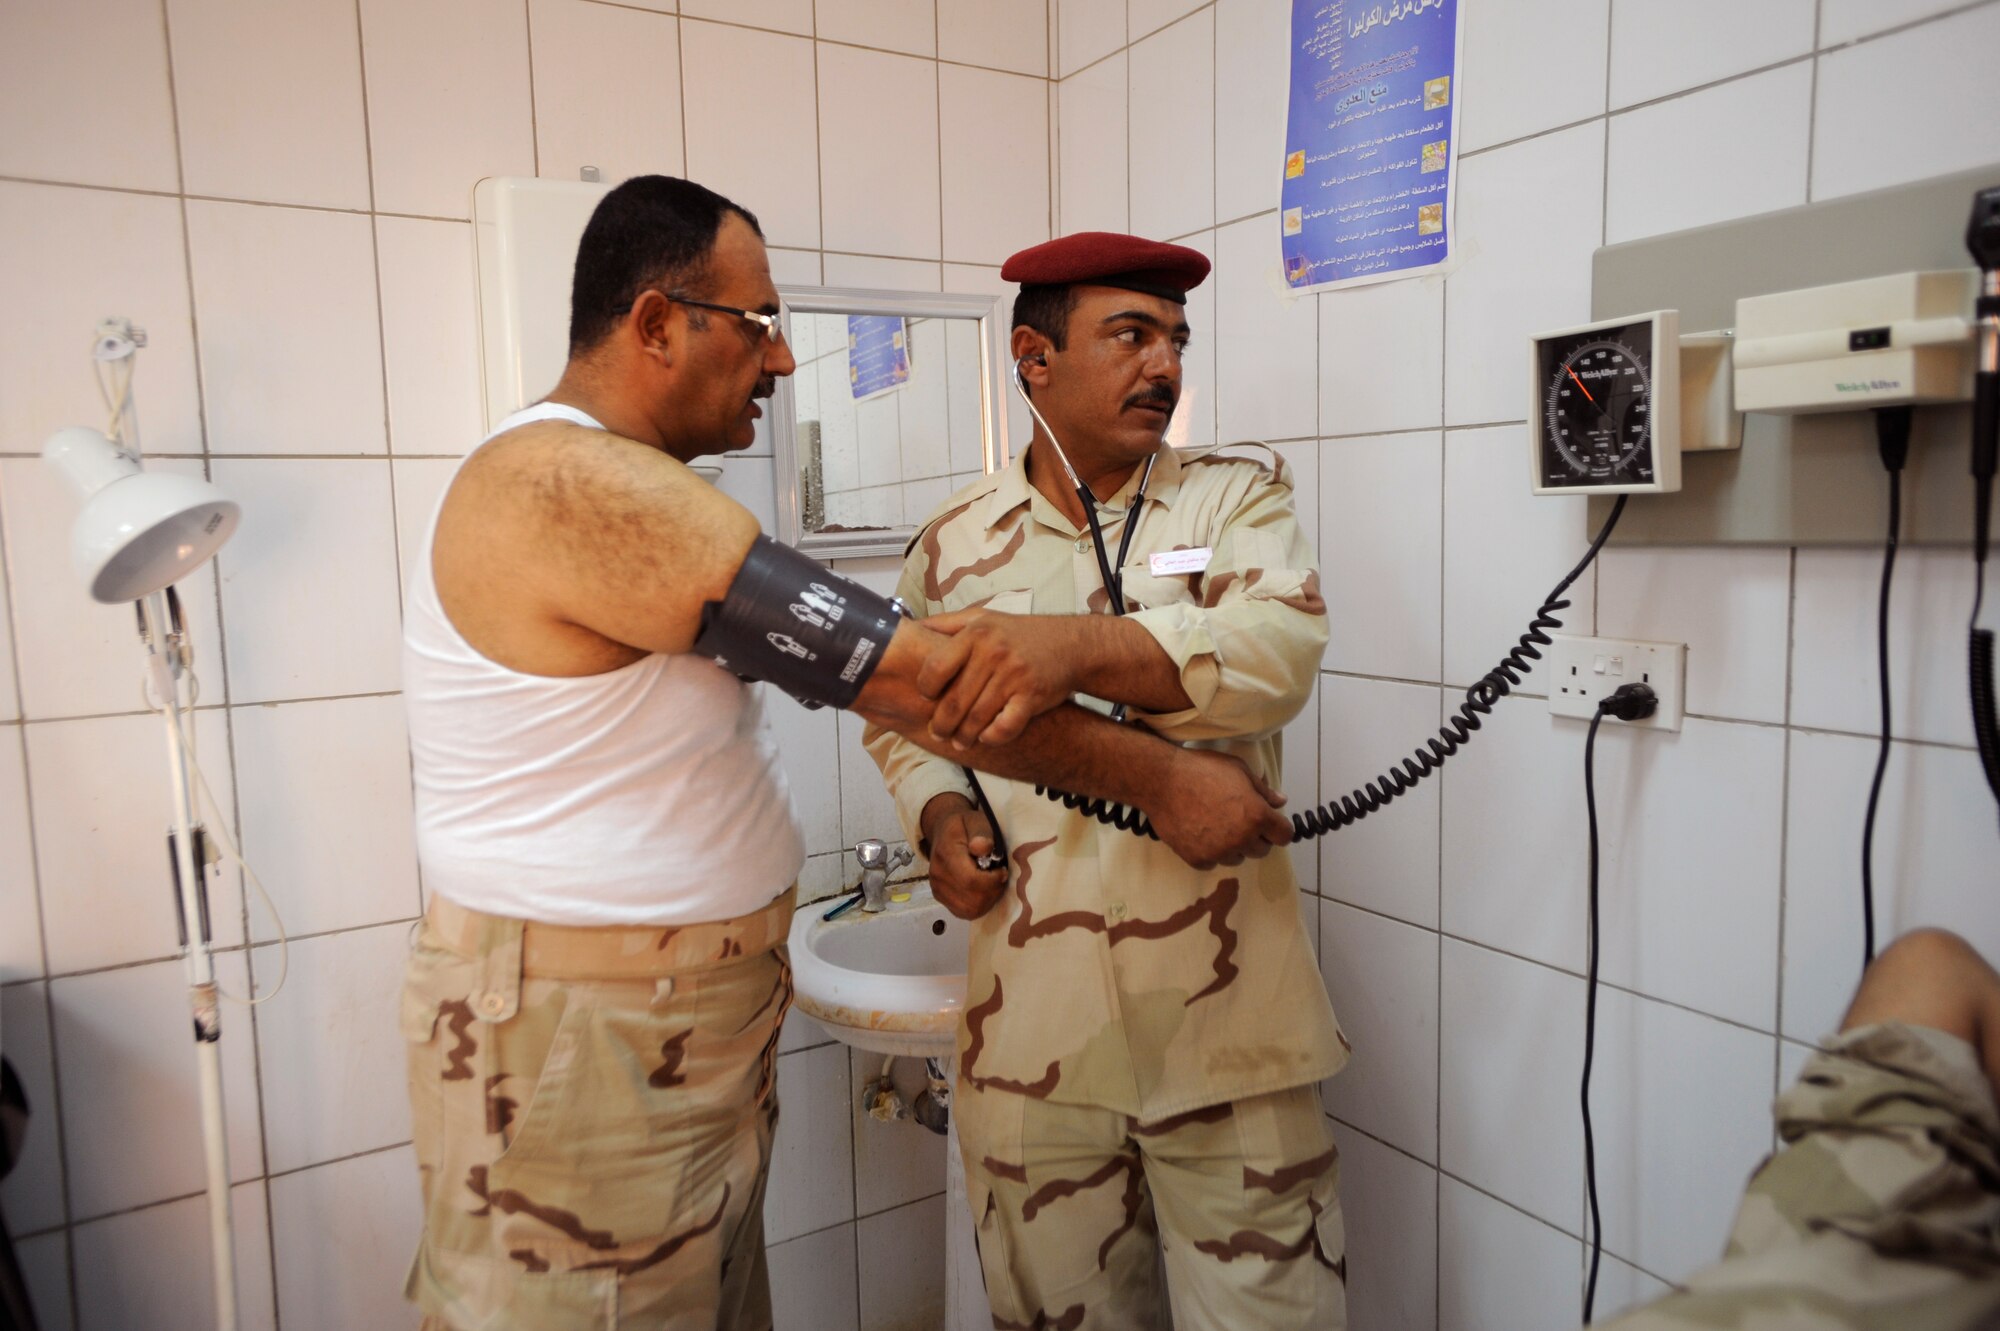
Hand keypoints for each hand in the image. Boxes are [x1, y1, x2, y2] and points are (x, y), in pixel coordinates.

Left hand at [916, 610, 1078, 748]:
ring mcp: (1014, 676)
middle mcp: (993, 653)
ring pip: (977, 718)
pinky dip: (992, 737)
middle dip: (941, 724)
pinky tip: (986, 738)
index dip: (925, 688)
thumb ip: (946, 623)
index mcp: (975, 634)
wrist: (1070, 644)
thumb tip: (907, 627)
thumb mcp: (982, 618)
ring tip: (959, 742)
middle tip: (937, 732)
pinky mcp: (1032, 696)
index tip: (925, 697)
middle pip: (954, 700)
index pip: (936, 667)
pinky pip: (1006, 726)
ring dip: (964, 736)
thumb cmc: (1019, 633)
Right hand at [920, 794, 1009, 918]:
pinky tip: (983, 891)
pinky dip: (978, 906)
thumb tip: (982, 847)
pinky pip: (963, 912)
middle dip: (992, 892)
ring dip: (987, 900)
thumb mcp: (975, 821)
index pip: (971, 880)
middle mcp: (937, 875)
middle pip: (971, 899)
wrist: (943, 830)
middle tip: (999, 878)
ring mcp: (937, 888)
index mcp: (946, 854)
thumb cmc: (964, 825)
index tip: (1002, 870)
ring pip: (968, 910)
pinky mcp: (940, 897)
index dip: (992, 881)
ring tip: (992, 884)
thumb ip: (981, 833)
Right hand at [1146, 749, 1290, 869]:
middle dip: (1256, 837)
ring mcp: (1219, 852)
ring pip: (1237, 859)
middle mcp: (1241, 839)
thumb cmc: (1202, 769)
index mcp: (1257, 816)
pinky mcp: (1198, 859)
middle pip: (1262, 850)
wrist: (1161, 781)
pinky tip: (1200, 833)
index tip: (1269, 824)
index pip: (1284, 836)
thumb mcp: (1238, 770)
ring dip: (1233, 847)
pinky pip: (1213, 863)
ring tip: (1217, 826)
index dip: (1278, 828)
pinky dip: (1210, 852)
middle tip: (1239, 821)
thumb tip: (1280, 801)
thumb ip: (1263, 790)